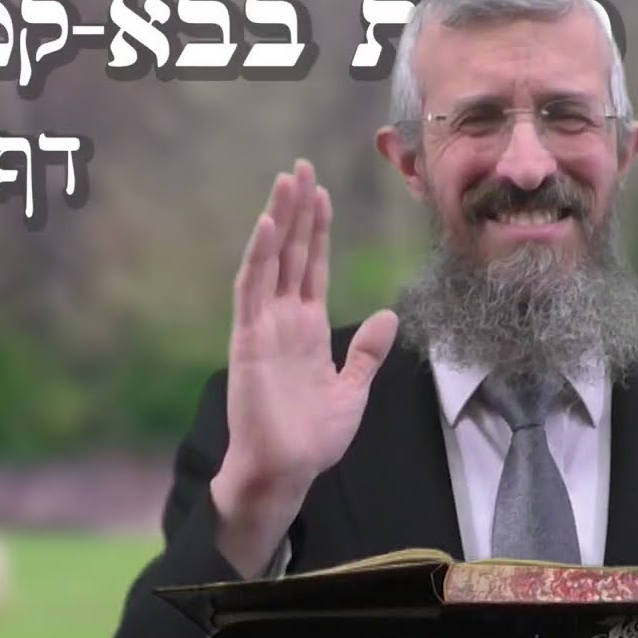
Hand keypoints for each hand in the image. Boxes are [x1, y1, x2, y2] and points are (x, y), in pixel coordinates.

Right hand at [213, 159, 397, 525]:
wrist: (286, 471)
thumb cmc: (313, 437)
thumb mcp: (353, 389)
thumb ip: (366, 352)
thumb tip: (388, 315)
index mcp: (307, 329)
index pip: (313, 267)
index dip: (318, 230)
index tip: (323, 193)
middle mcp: (283, 320)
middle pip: (293, 253)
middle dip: (299, 210)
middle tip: (302, 166)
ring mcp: (263, 327)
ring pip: (271, 261)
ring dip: (278, 220)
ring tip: (287, 180)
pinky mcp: (248, 340)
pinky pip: (252, 290)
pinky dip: (260, 256)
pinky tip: (269, 225)